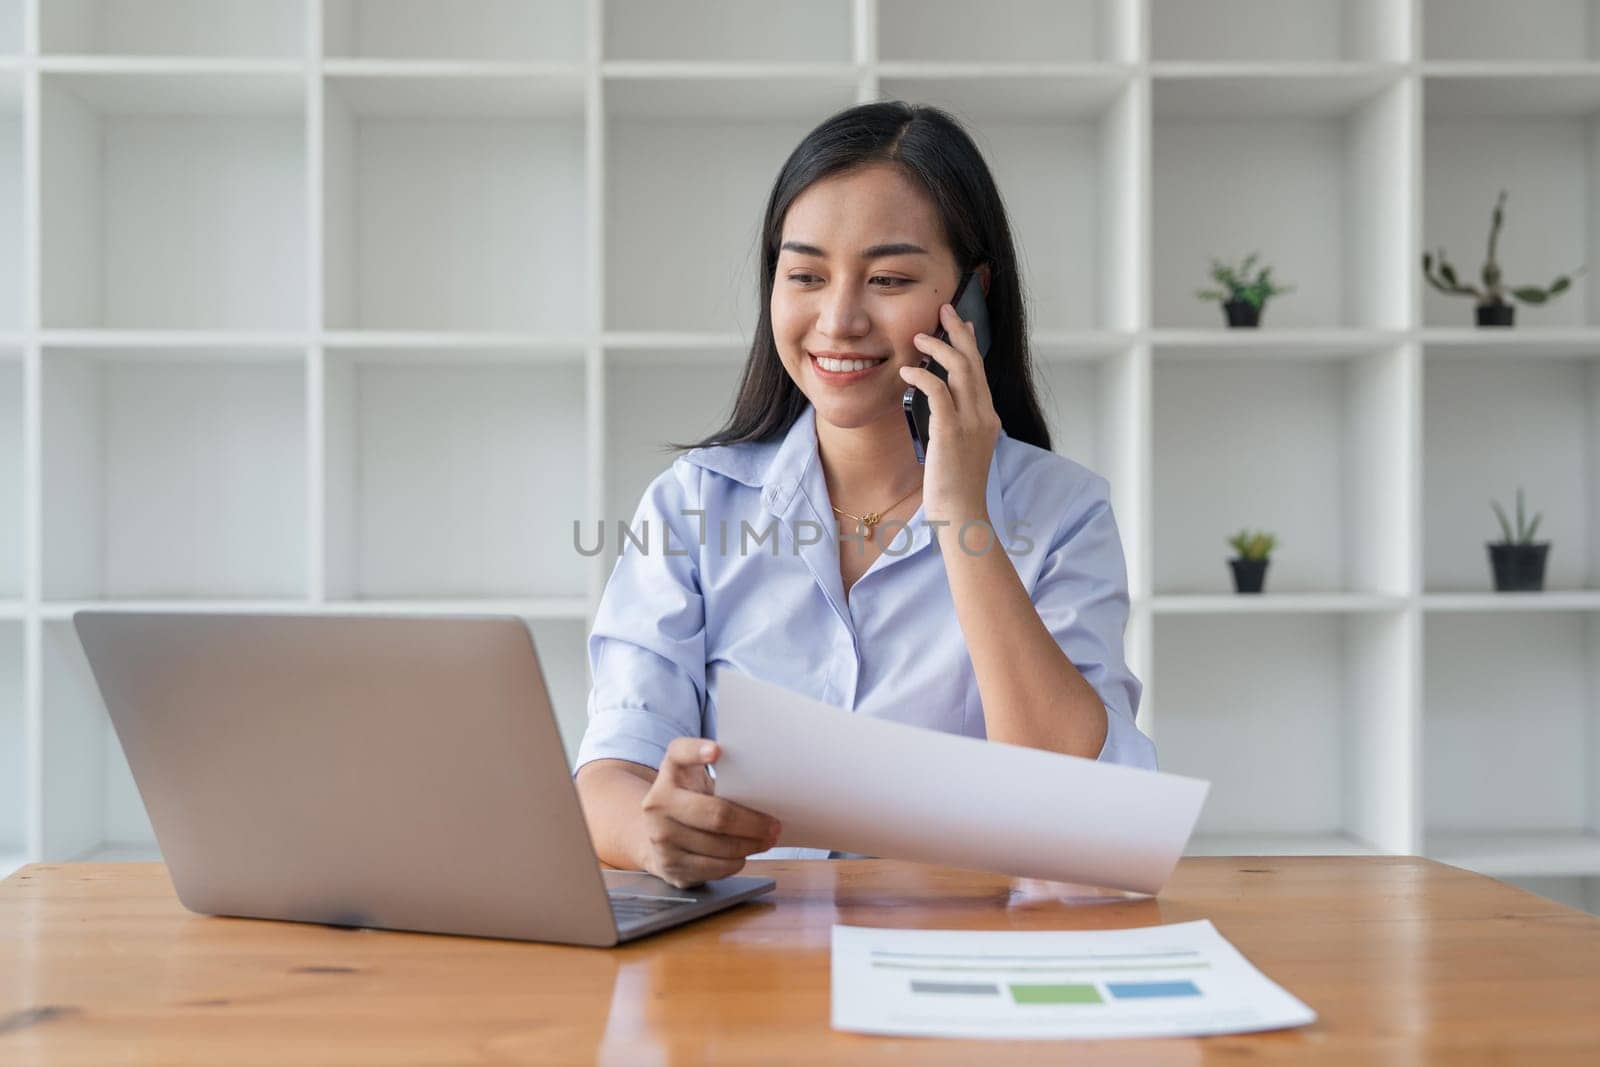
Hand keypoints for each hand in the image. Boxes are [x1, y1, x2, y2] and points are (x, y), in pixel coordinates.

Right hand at [639, 737, 781, 888]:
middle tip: (774, 826)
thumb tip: (766, 790)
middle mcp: (658, 802)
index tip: (717, 752)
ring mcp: (661, 835)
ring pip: (720, 845)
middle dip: (753, 823)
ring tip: (765, 841)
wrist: (656, 836)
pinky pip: (714, 867)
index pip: (680, 754)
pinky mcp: (669, 864)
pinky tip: (742, 855)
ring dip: (750, 845)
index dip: (697, 751)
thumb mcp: (697, 781)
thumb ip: (721, 777)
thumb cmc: (690, 802)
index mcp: (671, 771)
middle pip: (717, 814)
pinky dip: (735, 862)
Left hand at [899, 302, 1000, 525]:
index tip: (960, 323)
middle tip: (943, 310)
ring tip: (917, 338)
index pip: (980, 371)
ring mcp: (971, 423)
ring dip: (937, 348)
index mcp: (988, 418)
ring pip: (959, 370)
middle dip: (958, 331)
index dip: (970, 344)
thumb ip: (953, 424)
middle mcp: (984, 415)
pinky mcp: (951, 432)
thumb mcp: (960, 450)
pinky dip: (922, 376)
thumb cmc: (955, 488)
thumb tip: (937, 406)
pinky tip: (907, 371)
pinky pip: (937, 392)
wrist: (961, 514)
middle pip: (973, 362)